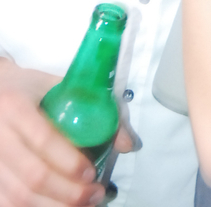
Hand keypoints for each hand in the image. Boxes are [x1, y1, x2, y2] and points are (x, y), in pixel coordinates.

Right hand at [0, 59, 104, 205]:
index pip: (43, 139)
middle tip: (94, 194)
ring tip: (82, 205)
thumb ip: (94, 107)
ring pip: (18, 196)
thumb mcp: (60, 86)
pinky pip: (6, 203)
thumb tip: (128, 143)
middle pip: (32, 175)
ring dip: (54, 206)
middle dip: (67, 192)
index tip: (91, 173)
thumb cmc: (30, 88)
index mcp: (15, 106)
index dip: (69, 161)